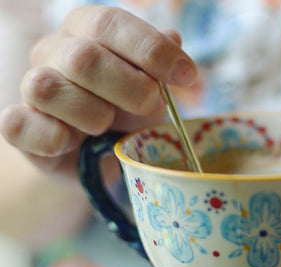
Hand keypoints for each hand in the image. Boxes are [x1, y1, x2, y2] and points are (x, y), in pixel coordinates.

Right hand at [0, 5, 196, 181]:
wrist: (98, 155)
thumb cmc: (126, 110)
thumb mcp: (151, 85)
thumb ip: (159, 64)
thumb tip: (173, 38)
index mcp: (88, 30)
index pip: (110, 22)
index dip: (151, 49)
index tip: (186, 76)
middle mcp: (55, 51)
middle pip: (82, 58)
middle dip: (130, 88)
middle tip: (151, 106)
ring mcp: (31, 87)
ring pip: (48, 88)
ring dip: (92, 114)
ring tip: (107, 126)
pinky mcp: (20, 126)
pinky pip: (19, 124)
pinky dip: (52, 137)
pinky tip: (74, 143)